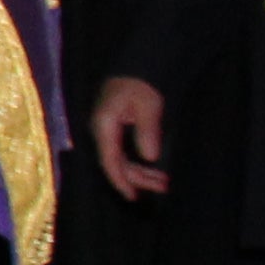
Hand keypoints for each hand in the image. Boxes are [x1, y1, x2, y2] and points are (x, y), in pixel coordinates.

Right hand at [92, 75, 169, 201]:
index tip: (133, 196)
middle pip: (115, 164)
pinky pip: (122, 154)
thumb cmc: (141, 85)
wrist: (136, 68)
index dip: (121, 180)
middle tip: (162, 187)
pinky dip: (137, 164)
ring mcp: (107, 132)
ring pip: (120, 161)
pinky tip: (152, 168)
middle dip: (137, 179)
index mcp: (104, 126)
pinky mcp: (114, 132)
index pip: (109, 160)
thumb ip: (148, 131)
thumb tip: (150, 157)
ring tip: (163, 182)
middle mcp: (101, 132)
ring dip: (140, 173)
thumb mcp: (148, 105)